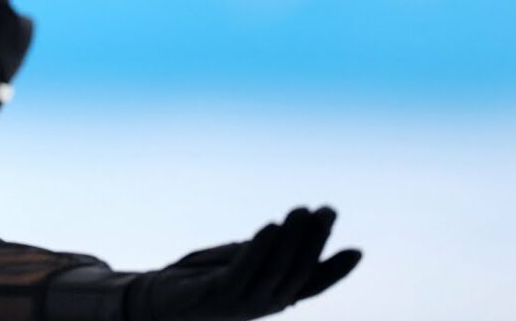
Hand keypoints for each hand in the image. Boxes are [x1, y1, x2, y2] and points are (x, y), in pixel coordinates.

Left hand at [123, 206, 361, 320]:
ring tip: (301, 210)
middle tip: (327, 210)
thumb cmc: (202, 280)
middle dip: (314, 240)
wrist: (158, 301)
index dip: (334, 272)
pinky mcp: (217, 295)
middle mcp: (262, 305)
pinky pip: (243, 270)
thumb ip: (265, 252)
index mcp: (272, 298)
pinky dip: (258, 249)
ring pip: (274, 269)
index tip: (357, 250)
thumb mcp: (240, 262)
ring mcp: (241, 303)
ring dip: (291, 238)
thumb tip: (294, 230)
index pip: (311, 286)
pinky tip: (270, 226)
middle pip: (297, 271)